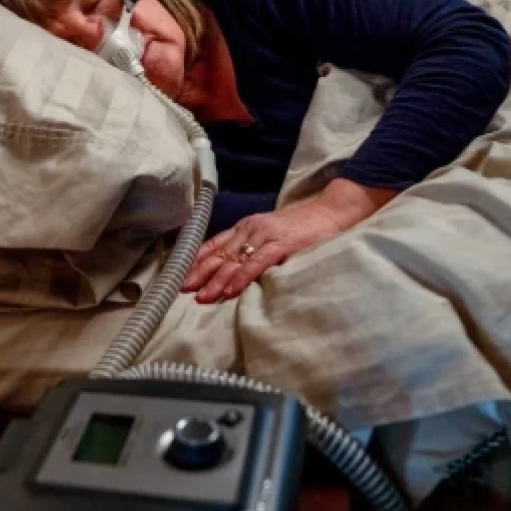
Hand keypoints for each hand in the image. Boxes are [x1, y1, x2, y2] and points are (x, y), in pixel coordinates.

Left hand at [182, 180, 396, 303]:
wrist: (332, 212)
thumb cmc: (304, 229)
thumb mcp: (271, 236)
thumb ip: (252, 250)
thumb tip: (231, 272)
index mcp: (246, 227)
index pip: (213, 245)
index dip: (195, 262)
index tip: (178, 277)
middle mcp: (251, 229)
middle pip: (218, 254)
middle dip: (198, 274)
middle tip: (180, 290)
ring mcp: (265, 236)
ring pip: (234, 261)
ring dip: (215, 281)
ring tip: (201, 297)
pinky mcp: (282, 245)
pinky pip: (256, 264)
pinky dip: (241, 278)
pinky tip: (229, 291)